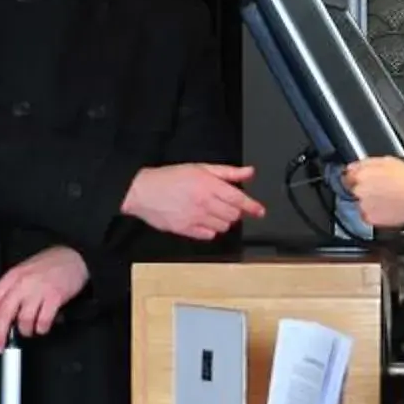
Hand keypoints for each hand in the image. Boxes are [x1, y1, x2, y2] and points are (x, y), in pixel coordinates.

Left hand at [0, 245, 90, 342]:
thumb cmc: (50, 265)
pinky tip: (42, 326)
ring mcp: (39, 290)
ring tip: (29, 330)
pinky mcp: (55, 297)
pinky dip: (41, 329)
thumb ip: (12, 290)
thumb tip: (1, 314)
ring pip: (24, 320)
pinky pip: (43, 321)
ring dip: (25, 331)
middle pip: (4, 314)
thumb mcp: (24, 271)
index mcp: (12, 276)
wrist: (75, 256)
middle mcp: (23, 283)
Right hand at [124, 162, 265, 239]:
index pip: (238, 199)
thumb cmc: (170, 177)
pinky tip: (204, 221)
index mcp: (209, 185)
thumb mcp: (201, 168)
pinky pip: (209, 235)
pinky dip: (211, 230)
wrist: (143, 191)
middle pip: (233, 215)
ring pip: (223, 227)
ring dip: (224, 221)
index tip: (260, 211)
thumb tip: (249, 172)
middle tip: (228, 206)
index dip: (252, 206)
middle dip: (235, 212)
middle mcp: (204, 202)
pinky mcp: (186, 230)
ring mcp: (195, 218)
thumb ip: (227, 172)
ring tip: (213, 212)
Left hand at [342, 156, 403, 229]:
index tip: (363, 179)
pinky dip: (375, 213)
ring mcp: (363, 206)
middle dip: (365, 189)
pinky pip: (368, 216)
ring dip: (370, 202)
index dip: (357, 176)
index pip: (348, 175)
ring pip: (361, 203)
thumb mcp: (389, 161)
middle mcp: (359, 190)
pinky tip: (388, 208)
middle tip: (382, 189)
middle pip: (355, 190)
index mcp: (362, 174)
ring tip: (388, 199)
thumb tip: (355, 166)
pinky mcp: (370, 219)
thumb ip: (367, 163)